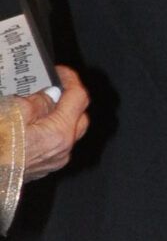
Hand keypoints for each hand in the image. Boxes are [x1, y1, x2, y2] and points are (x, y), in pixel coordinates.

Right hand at [20, 65, 90, 180]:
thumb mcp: (14, 111)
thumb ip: (38, 101)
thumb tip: (50, 95)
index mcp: (60, 133)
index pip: (79, 98)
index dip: (71, 79)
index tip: (60, 71)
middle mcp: (62, 151)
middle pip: (79, 117)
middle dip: (69, 99)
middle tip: (50, 87)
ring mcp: (52, 162)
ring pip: (66, 133)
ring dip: (57, 117)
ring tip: (35, 105)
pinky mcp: (41, 169)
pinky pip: (54, 145)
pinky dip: (48, 131)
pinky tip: (29, 125)